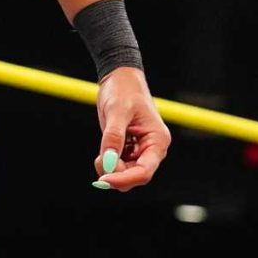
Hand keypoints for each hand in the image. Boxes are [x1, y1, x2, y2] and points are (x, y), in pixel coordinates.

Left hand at [91, 66, 170, 190]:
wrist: (120, 78)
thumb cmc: (124, 90)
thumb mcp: (117, 111)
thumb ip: (113, 137)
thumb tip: (109, 161)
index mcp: (157, 141)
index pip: (144, 172)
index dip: (124, 179)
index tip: (104, 180)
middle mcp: (151, 149)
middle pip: (135, 176)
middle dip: (115, 174)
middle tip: (99, 159)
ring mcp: (140, 151)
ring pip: (125, 174)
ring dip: (110, 169)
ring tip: (101, 152)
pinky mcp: (128, 149)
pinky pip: (118, 166)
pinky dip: (108, 163)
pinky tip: (104, 151)